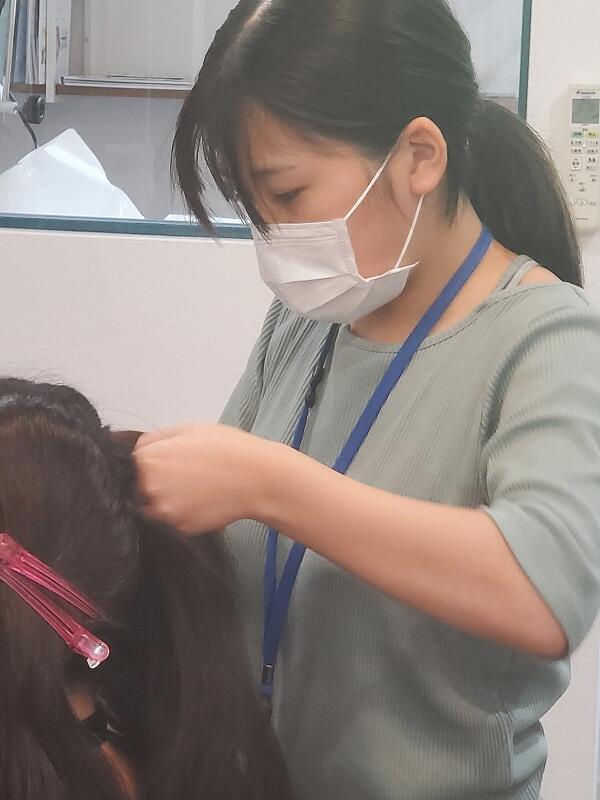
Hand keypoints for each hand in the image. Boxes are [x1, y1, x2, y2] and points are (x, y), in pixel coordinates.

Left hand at [134, 424, 280, 533]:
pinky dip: (181, 513)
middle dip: (154, 482)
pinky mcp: (180, 529)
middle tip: (183, 475)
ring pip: (153, 507)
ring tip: (194, 488)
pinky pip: (171, 521)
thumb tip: (136, 450)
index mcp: (148, 460)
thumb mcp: (188, 429)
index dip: (148, 462)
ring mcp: (164, 513)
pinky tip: (201, 501)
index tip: (167, 461)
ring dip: (165, 500)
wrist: (257, 478)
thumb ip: (154, 438)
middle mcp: (149, 489)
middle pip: (137, 488)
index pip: (129, 465)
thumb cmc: (226, 447)